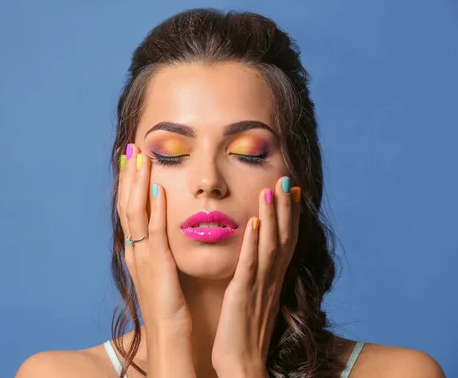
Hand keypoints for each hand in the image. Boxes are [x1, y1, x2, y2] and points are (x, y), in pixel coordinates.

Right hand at [117, 143, 194, 375]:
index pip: (130, 209)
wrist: (168, 337)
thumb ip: (160, 250)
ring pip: (136, 212)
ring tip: (140, 158)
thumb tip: (165, 231)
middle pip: (127, 204)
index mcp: (137, 251)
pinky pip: (154, 233)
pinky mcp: (157, 266)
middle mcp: (134, 250)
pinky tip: (158, 190)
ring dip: (138, 184)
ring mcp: (143, 257)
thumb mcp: (161, 273)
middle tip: (130, 148)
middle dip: (129, 175)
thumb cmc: (169, 308)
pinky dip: (154, 210)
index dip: (130, 184)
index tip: (133, 160)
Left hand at [212, 176, 300, 376]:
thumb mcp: (255, 298)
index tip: (293, 189)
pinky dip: (254, 244)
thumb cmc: (245, 333)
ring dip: (272, 216)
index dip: (291, 214)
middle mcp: (271, 279)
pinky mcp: (242, 296)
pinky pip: (250, 266)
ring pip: (270, 245)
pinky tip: (254, 224)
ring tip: (271, 189)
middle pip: (283, 237)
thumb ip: (258, 276)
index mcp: (272, 279)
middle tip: (287, 178)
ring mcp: (259, 286)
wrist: (243, 365)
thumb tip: (257, 256)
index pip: (286, 240)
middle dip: (286, 207)